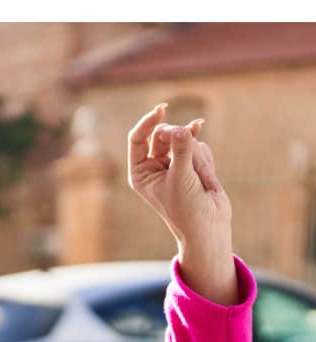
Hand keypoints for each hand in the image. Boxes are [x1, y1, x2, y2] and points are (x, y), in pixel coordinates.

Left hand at [128, 103, 231, 251]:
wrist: (208, 226)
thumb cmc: (187, 208)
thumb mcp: (181, 178)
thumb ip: (181, 150)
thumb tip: (183, 128)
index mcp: (140, 173)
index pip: (138, 139)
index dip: (148, 122)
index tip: (162, 109)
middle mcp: (154, 167)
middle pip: (164, 134)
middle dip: (180, 139)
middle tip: (190, 146)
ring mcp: (174, 164)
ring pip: (185, 140)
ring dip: (196, 158)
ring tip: (200, 180)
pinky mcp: (193, 163)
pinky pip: (200, 148)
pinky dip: (206, 162)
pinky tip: (207, 181)